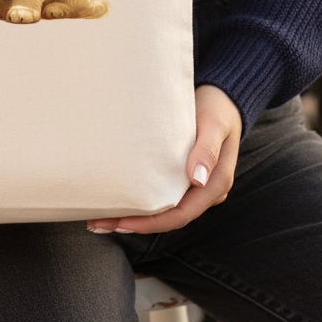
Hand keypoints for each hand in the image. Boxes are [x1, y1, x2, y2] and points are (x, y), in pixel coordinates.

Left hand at [87, 85, 241, 234]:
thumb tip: (198, 179)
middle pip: (168, 218)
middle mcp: (205, 191)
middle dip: (134, 224)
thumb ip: (207, 150)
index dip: (151, 223)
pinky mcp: (183, 177)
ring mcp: (195, 186)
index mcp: (216, 184)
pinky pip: (162, 196)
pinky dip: (141, 202)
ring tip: (101, 218)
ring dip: (134, 216)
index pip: (181, 215)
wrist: (222, 98)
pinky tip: (119, 200)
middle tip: (100, 223)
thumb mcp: (214, 125)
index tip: (122, 222)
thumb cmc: (217, 109)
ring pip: (163, 211)